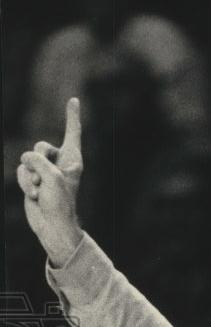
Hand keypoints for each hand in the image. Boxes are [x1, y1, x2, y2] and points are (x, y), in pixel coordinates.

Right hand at [17, 97, 83, 266]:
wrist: (53, 226)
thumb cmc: (60, 203)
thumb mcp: (51, 176)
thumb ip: (37, 159)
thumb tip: (26, 160)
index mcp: (72, 159)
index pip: (72, 133)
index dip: (72, 116)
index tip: (74, 100)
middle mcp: (60, 163)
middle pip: (40, 146)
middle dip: (37, 161)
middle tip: (44, 179)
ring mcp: (45, 171)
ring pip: (27, 159)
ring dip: (30, 176)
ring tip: (39, 190)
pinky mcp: (33, 179)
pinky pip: (21, 171)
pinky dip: (24, 182)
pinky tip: (34, 196)